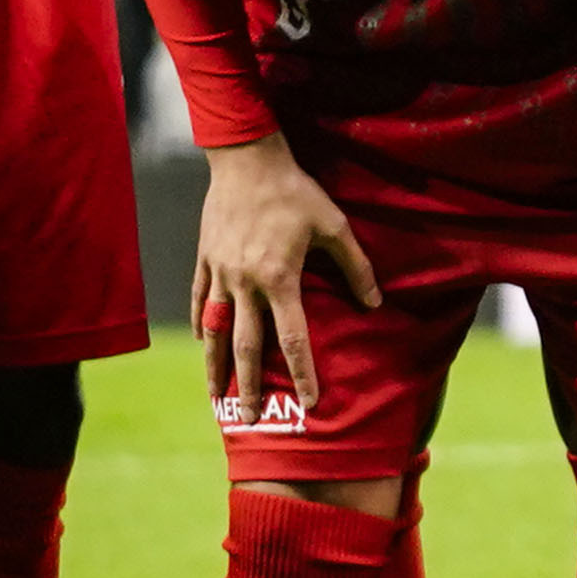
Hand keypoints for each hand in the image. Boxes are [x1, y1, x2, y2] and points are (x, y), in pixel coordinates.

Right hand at [191, 132, 374, 413]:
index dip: (304, 373)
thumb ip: (355, 267)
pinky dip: (202, 324)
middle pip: (247, 346)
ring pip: (216, 330)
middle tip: (249, 417)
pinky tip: (204, 342)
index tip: (311, 403)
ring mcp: (221, 273)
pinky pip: (201, 299)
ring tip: (215, 395)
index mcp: (280, 278)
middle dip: (249, 385)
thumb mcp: (334, 225)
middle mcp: (246, 283)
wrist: (246, 160)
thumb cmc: (295, 191)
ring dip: (216, 365)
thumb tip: (375, 303)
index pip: (294, 339)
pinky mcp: (205, 259)